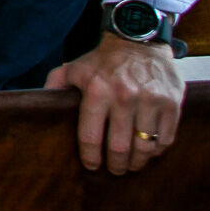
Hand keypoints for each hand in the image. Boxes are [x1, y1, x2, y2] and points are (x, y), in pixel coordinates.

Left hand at [45, 32, 183, 174]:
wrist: (139, 40)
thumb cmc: (103, 60)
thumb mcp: (74, 68)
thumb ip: (55, 86)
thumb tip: (38, 106)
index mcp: (96, 90)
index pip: (90, 136)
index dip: (91, 157)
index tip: (92, 166)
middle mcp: (124, 96)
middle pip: (119, 148)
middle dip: (116, 165)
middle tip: (115, 170)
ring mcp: (150, 100)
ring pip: (144, 147)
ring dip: (137, 162)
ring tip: (132, 165)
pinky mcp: (171, 103)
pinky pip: (165, 139)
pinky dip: (156, 150)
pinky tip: (149, 151)